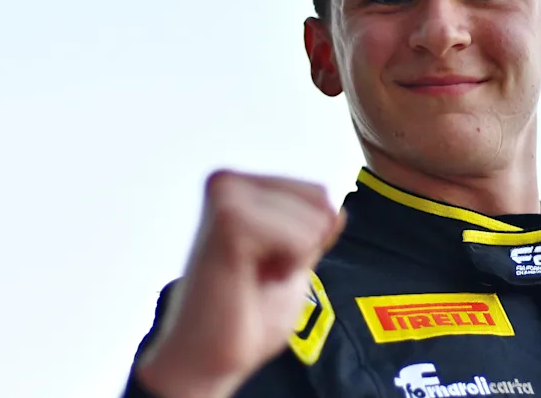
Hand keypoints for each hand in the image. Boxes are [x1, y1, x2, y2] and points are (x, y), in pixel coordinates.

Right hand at [135, 170, 344, 397]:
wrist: (205, 358)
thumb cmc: (241, 316)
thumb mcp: (294, 262)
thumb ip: (313, 231)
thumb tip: (336, 209)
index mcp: (240, 187)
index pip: (318, 193)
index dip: (310, 239)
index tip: (269, 263)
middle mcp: (228, 182)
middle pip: (320, 203)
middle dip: (304, 247)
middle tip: (260, 273)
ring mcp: (226, 197)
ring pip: (313, 221)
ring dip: (294, 260)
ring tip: (253, 276)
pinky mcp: (230, 222)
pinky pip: (300, 239)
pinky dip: (288, 268)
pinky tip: (251, 279)